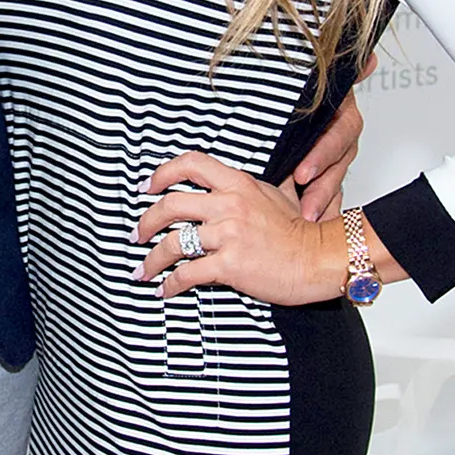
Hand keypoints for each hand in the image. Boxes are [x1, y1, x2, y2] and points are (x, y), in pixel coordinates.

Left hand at [134, 150, 401, 306]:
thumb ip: (245, 187)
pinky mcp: (230, 264)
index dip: (161, 174)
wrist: (318, 258)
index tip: (145, 187)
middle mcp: (229, 204)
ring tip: (141, 269)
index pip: (190, 164)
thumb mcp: (274, 194)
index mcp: (237, 183)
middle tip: (136, 233)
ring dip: (152, 258)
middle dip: (146, 221)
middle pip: (170, 204)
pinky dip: (171, 284)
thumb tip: (223, 185)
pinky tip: (164, 290)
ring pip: (173, 243)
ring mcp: (228, 234)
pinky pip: (188, 273)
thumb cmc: (298, 230)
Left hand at [289, 58, 374, 220]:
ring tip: (306, 217)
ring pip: (333, 181)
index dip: (323, 154)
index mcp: (341, 111)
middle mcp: (339, 134)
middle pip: (338, 165)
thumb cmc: (298, 89)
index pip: (340, 135)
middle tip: (304, 205)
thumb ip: (338, 70)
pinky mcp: (322, 170)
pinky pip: (328, 191)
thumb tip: (369, 58)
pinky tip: (312, 221)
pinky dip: (322, 207)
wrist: (274, 96)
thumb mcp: (311, 78)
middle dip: (322, 188)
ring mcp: (332, 154)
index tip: (303, 173)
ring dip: (322, 201)